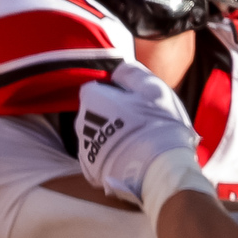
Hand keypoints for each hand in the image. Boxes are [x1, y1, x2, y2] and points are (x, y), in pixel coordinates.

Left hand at [77, 62, 203, 202]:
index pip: (95, 86)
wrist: (155, 170)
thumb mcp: (152, 89)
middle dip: (114, 112)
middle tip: (142, 118)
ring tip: (140, 139)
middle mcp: (80, 124)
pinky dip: (113, 153)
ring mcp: (84, 148)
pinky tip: (133, 155)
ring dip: (113, 132)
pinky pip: (101, 154)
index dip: (114, 89)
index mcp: (92, 100)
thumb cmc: (156, 125)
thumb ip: (132, 73)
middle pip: (96, 111)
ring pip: (98, 133)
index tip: (134, 97)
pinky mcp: (90, 169)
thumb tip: (119, 67)